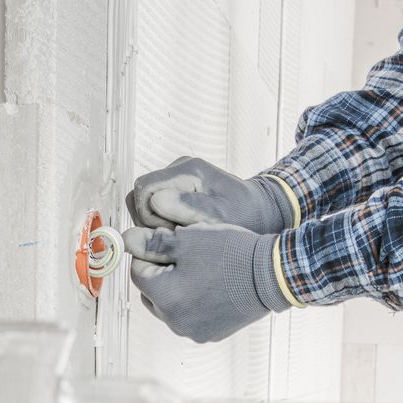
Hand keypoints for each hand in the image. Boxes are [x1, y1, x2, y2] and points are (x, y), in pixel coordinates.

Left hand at [124, 223, 289, 343]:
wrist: (272, 275)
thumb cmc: (233, 255)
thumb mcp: (188, 239)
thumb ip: (152, 242)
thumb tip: (127, 241)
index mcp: (165, 298)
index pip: (137, 272)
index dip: (151, 253)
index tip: (169, 243)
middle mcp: (175, 321)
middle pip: (151, 292)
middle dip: (161, 272)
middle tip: (186, 256)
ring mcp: (193, 331)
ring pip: (170, 305)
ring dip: (177, 288)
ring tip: (201, 270)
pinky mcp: (209, 334)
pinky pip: (190, 315)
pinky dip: (194, 301)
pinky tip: (212, 285)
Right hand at [126, 156, 291, 232]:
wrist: (263, 211)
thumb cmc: (246, 216)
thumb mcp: (222, 216)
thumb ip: (189, 208)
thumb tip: (157, 201)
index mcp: (187, 170)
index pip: (143, 190)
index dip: (149, 216)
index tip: (172, 231)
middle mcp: (179, 168)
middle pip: (140, 195)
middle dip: (151, 221)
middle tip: (178, 234)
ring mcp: (178, 177)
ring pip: (145, 203)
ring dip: (157, 223)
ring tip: (183, 232)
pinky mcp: (178, 188)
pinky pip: (156, 207)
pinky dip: (164, 222)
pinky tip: (184, 229)